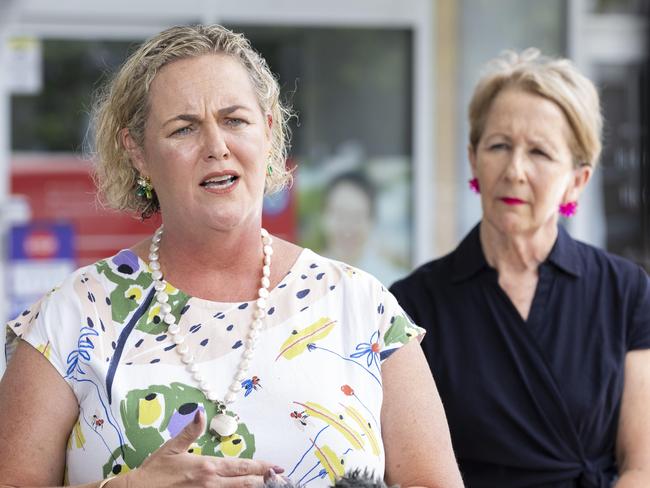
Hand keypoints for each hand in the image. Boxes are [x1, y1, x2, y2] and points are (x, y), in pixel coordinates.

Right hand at [119, 410, 282, 486]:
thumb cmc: (154, 471)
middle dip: (263, 480)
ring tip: (267, 485)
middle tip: (278, 477)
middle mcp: (210, 484)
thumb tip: (201, 413)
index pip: (241, 466)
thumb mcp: (172, 447)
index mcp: (207, 467)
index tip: (276, 467)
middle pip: (245, 483)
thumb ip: (191, 431)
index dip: (261, 467)